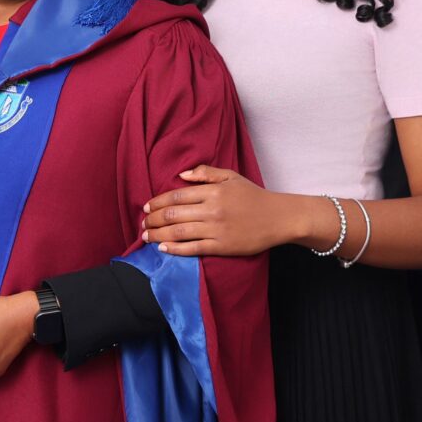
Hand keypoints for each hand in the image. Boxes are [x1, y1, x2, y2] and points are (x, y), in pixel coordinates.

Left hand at [142, 166, 298, 256]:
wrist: (279, 218)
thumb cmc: (254, 196)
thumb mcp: (231, 176)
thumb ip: (206, 173)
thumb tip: (182, 174)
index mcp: (212, 191)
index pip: (176, 195)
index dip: (157, 202)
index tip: (146, 207)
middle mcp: (211, 210)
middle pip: (173, 215)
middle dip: (152, 220)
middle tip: (142, 223)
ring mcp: (216, 229)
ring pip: (178, 233)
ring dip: (157, 234)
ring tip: (146, 236)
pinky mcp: (222, 246)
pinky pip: (193, 248)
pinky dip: (175, 249)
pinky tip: (162, 248)